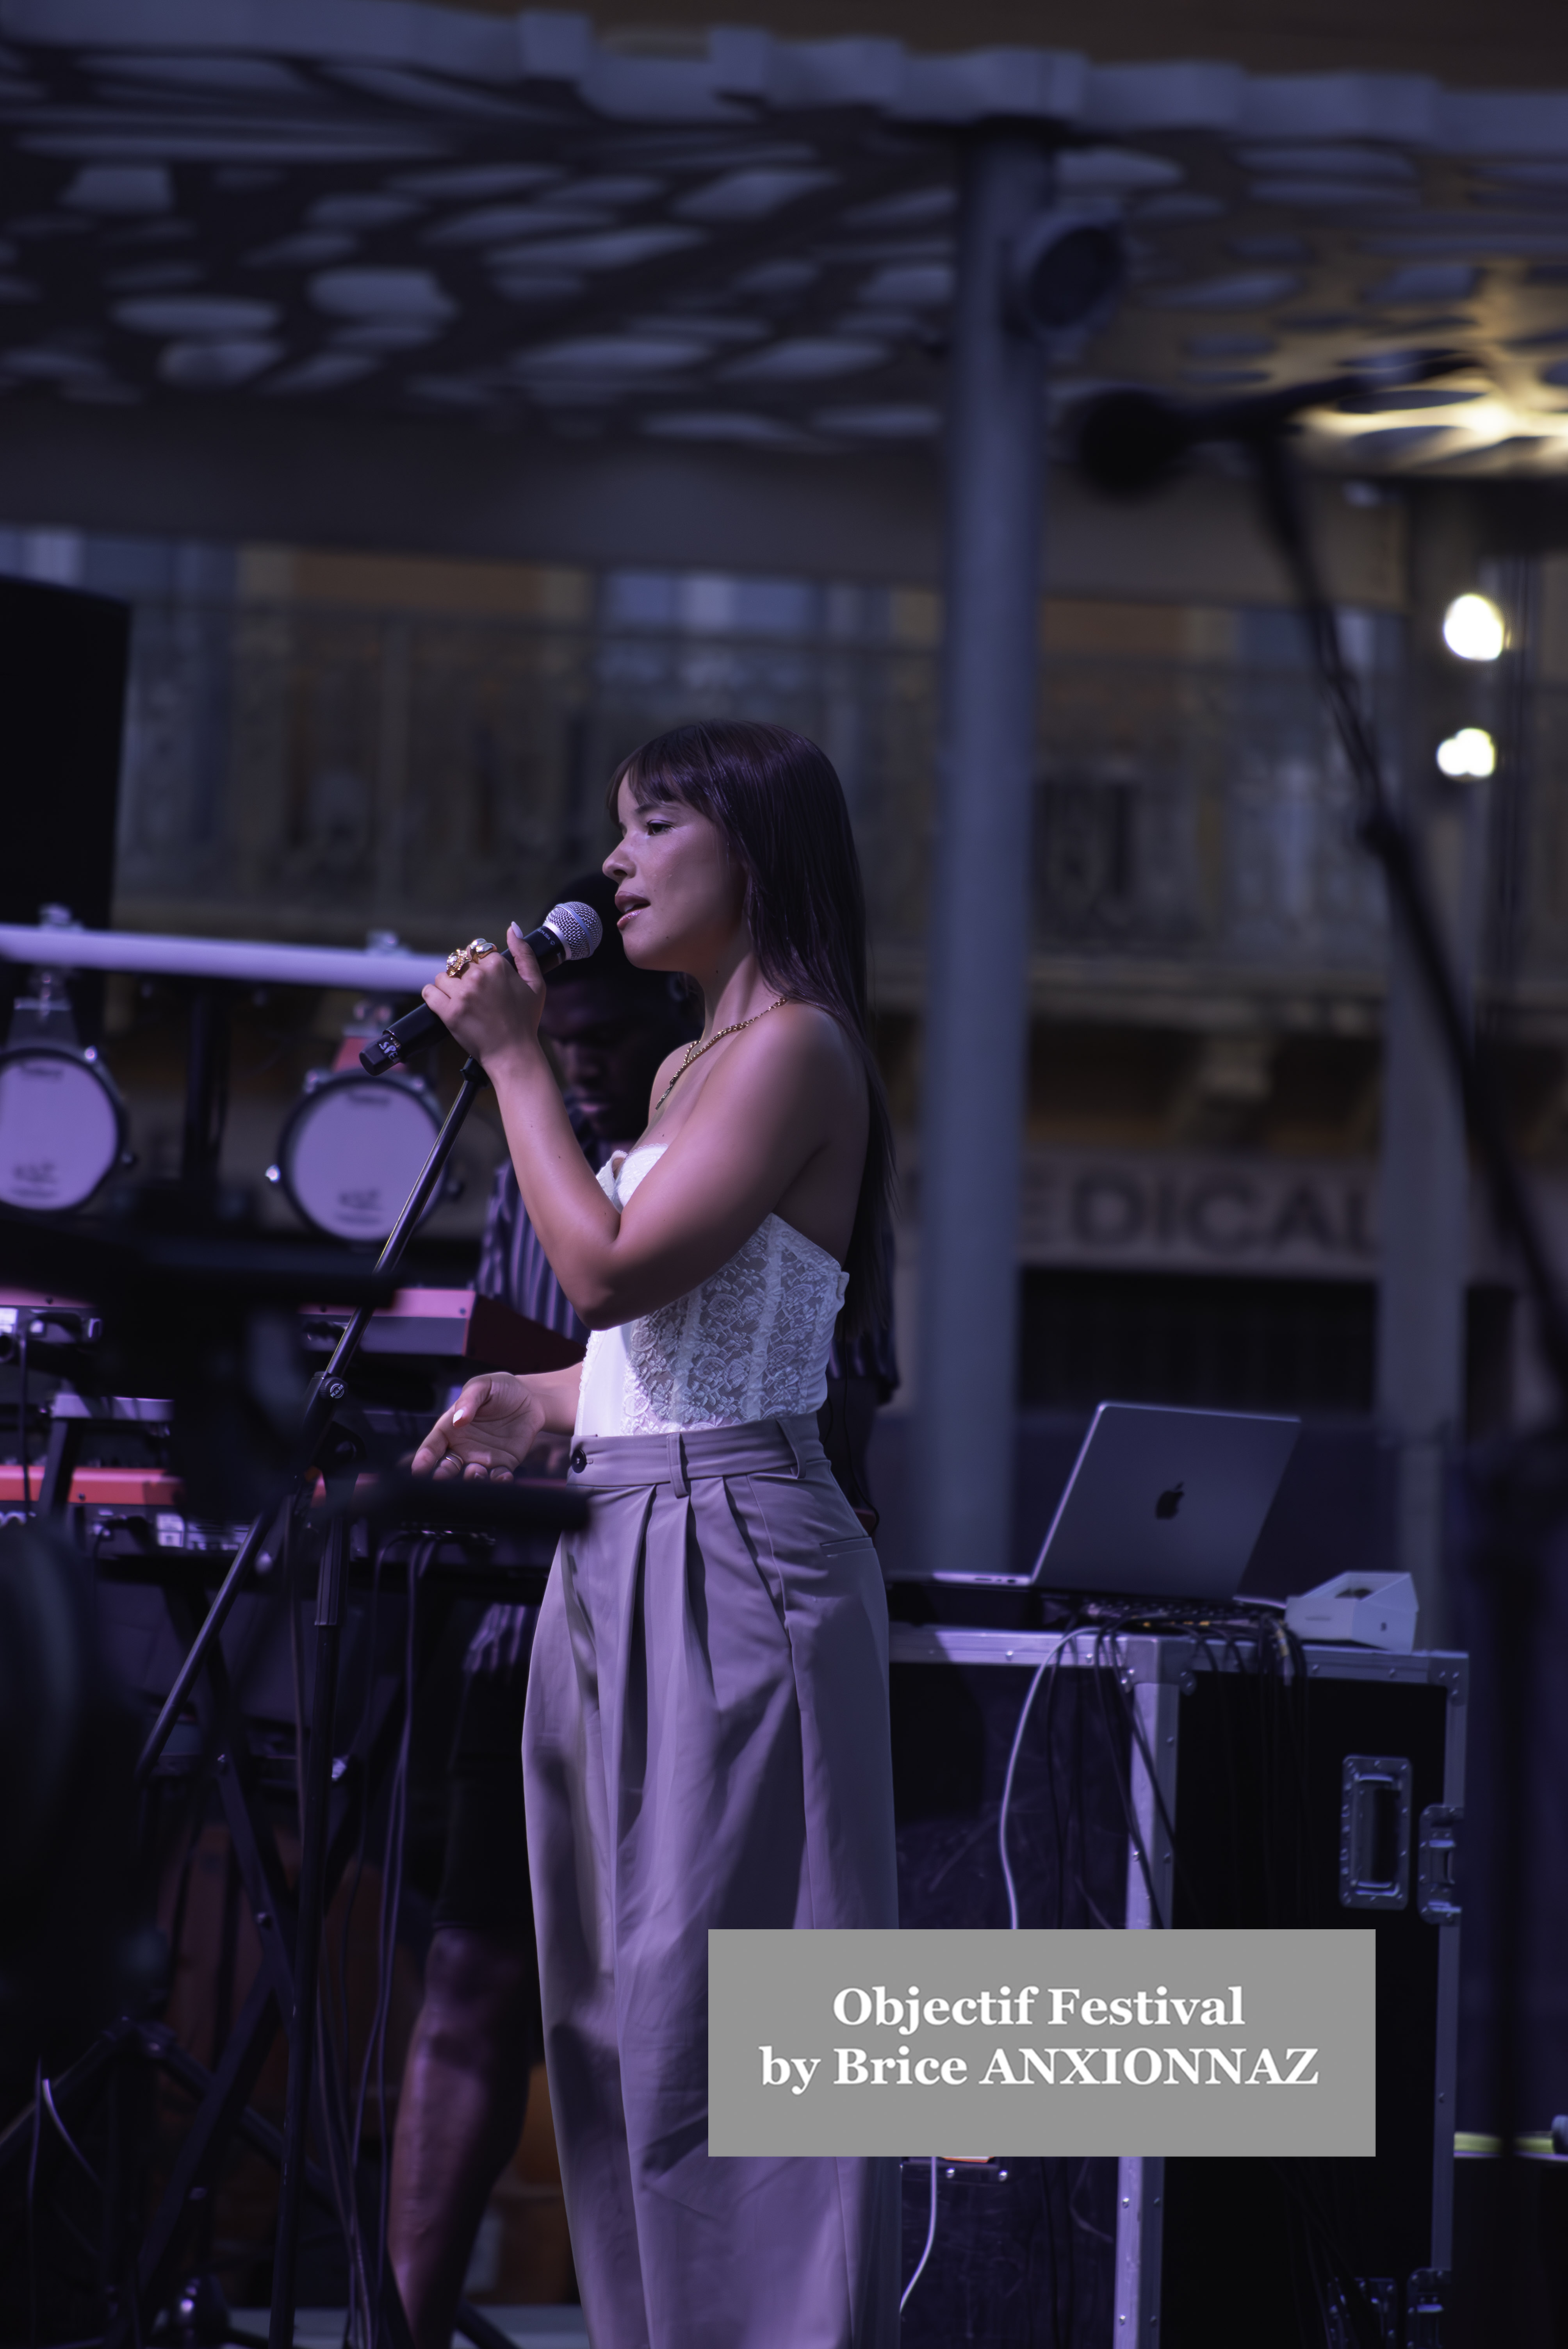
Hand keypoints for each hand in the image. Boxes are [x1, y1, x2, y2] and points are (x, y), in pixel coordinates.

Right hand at [411, 1373, 547, 1479]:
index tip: (418, 1469)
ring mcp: (481, 1458)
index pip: (432, 1446)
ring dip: (470, 1479)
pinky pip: (497, 1478)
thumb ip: (469, 1400)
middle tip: (440, 1478)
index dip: (423, 1458)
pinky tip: (502, 1478)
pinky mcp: (502, 1465)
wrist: (530, 1398)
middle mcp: (462, 1447)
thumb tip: (458, 1420)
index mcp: (450, 1429)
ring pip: (470, 1476)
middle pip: (446, 1466)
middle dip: (442, 1475)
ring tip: (474, 1473)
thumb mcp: (483, 1385)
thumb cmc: (500, 1388)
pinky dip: (498, 1482)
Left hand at [419, 926, 544, 1066]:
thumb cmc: (525, 1020)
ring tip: (462, 1001)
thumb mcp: (535, 984)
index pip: (478, 954)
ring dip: (448, 987)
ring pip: (442, 977)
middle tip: (475, 996)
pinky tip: (444, 1004)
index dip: (481, 968)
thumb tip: (512, 928)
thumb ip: (524, 953)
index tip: (487, 985)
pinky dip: (433, 996)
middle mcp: (478, 977)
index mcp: (497, 967)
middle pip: (458, 964)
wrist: (513, 1053)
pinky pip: (429, 993)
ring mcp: (462, 995)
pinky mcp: (449, 1013)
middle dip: (464, 977)